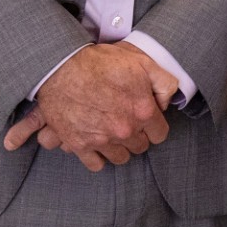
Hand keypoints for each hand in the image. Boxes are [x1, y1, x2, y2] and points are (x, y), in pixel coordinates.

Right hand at [0, 43, 170, 169]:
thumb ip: (163, 82)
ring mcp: (101, 139)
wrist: (60, 66)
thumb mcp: (141, 61)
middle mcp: (124, 130)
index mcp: (142, 111)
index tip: (146, 119)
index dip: (154, 126)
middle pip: (140, 146)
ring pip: (120, 157)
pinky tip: (97, 143)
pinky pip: (95, 164)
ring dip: (119, 147)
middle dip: (137, 135)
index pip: (160, 134)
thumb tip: (166, 103)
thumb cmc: (101, 61)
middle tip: (127, 121)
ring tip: (112, 132)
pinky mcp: (79, 144)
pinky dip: (97, 157)